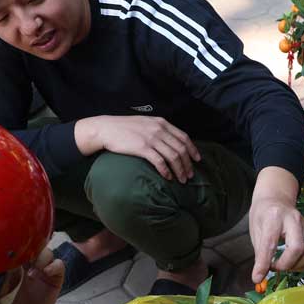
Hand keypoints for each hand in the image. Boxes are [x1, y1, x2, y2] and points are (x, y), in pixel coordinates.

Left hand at [4, 249, 64, 303]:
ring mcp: (46, 269)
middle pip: (38, 245)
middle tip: (27, 257)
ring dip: (41, 258)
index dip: (23, 241)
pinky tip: (45, 272)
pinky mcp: (56, 278)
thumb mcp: (5, 280)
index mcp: (21, 260)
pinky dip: (54, 266)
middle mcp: (35, 263)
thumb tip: (0, 252)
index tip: (18, 243)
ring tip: (34, 269)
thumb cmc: (12, 301)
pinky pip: (59, 265)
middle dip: (33, 248)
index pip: (25, 244)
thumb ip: (5, 266)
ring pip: (49, 253)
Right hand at [75, 115, 200, 182]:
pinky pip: (160, 162)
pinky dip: (166, 171)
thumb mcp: (146, 123)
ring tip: (182, 180)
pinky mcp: (143, 148)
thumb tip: (171, 142)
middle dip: (188, 163)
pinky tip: (168, 178)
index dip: (193, 149)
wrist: (106, 129)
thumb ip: (159, 130)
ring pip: (173, 156)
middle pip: (181, 148)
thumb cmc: (124, 128)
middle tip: (190, 175)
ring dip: (180, 170)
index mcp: (161, 123)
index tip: (197, 159)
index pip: (183, 137)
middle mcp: (159, 130)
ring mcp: (151, 138)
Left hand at [250, 167, 303, 282]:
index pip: (270, 244)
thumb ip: (260, 253)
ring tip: (284, 266)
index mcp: (274, 217)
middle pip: (297, 248)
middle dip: (285, 265)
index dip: (264, 264)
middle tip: (274, 267)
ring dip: (297, 265)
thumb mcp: (255, 231)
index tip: (257, 277)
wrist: (276, 197)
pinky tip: (292, 263)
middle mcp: (292, 219)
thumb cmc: (263, 214)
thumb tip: (259, 276)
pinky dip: (303, 262)